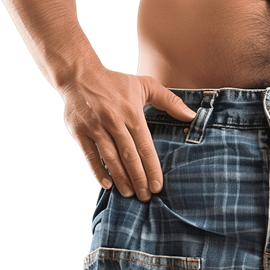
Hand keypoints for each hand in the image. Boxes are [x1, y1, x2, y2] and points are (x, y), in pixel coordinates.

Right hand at [60, 68, 196, 201]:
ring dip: (120, 178)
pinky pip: (90, 155)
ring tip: (129, 194)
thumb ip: (170, 101)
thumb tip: (192, 116)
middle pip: (128, 156)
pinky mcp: (79, 131)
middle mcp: (113, 121)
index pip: (145, 146)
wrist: (77, 73)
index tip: (157, 187)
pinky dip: (98, 171)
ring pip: (110, 158)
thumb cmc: (116, 82)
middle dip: (138, 179)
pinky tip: (107, 185)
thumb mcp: (145, 85)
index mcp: (132, 113)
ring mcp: (95, 127)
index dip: (152, 168)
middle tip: (145, 197)